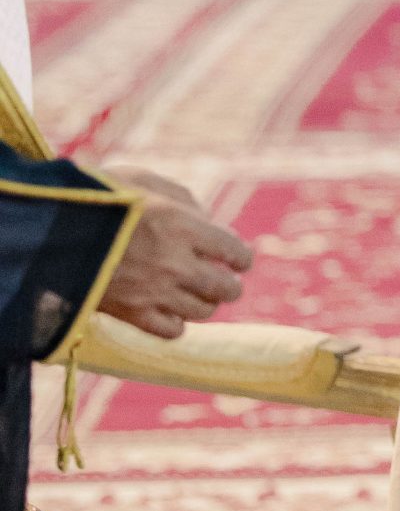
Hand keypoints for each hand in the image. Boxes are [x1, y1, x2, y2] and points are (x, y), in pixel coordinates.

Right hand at [103, 185, 254, 342]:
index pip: (235, 251)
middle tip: (222, 280)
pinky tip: (168, 310)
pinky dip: (176, 323)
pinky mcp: (131, 314)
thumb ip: (182, 198)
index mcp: (181, 225)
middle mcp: (174, 262)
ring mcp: (153, 292)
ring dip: (204, 303)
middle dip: (228, 284)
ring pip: (202, 312)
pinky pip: (172, 331)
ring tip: (195, 293)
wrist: (47, 230)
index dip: (241, 257)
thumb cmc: (95, 196)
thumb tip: (208, 221)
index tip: (238, 259)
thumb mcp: (141, 179)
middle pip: (225, 288)